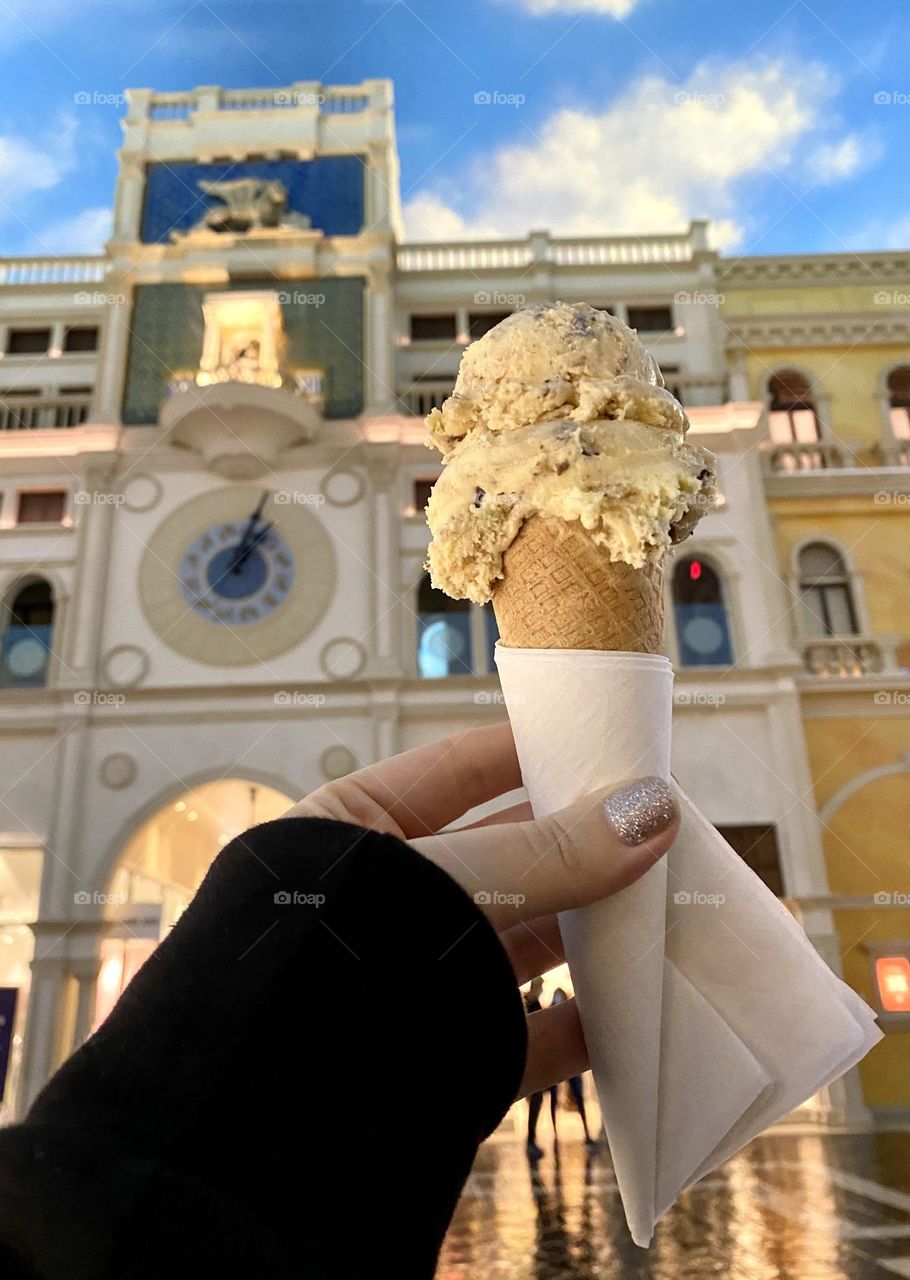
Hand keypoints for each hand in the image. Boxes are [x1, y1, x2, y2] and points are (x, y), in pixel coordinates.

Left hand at [286, 722, 678, 1098]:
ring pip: (520, 942)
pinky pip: (526, 1031)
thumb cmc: (334, 955)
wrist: (262, 1117)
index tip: (614, 746)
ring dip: (590, 929)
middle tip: (663, 829)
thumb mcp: (446, 883)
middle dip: (580, 845)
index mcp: (356, 829)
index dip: (536, 752)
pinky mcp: (442, 1057)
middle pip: (504, 858)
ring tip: (666, 907)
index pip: (461, 770)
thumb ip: (547, 852)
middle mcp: (387, 899)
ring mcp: (416, 978)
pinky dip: (581, 1021)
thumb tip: (650, 809)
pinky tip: (635, 1003)